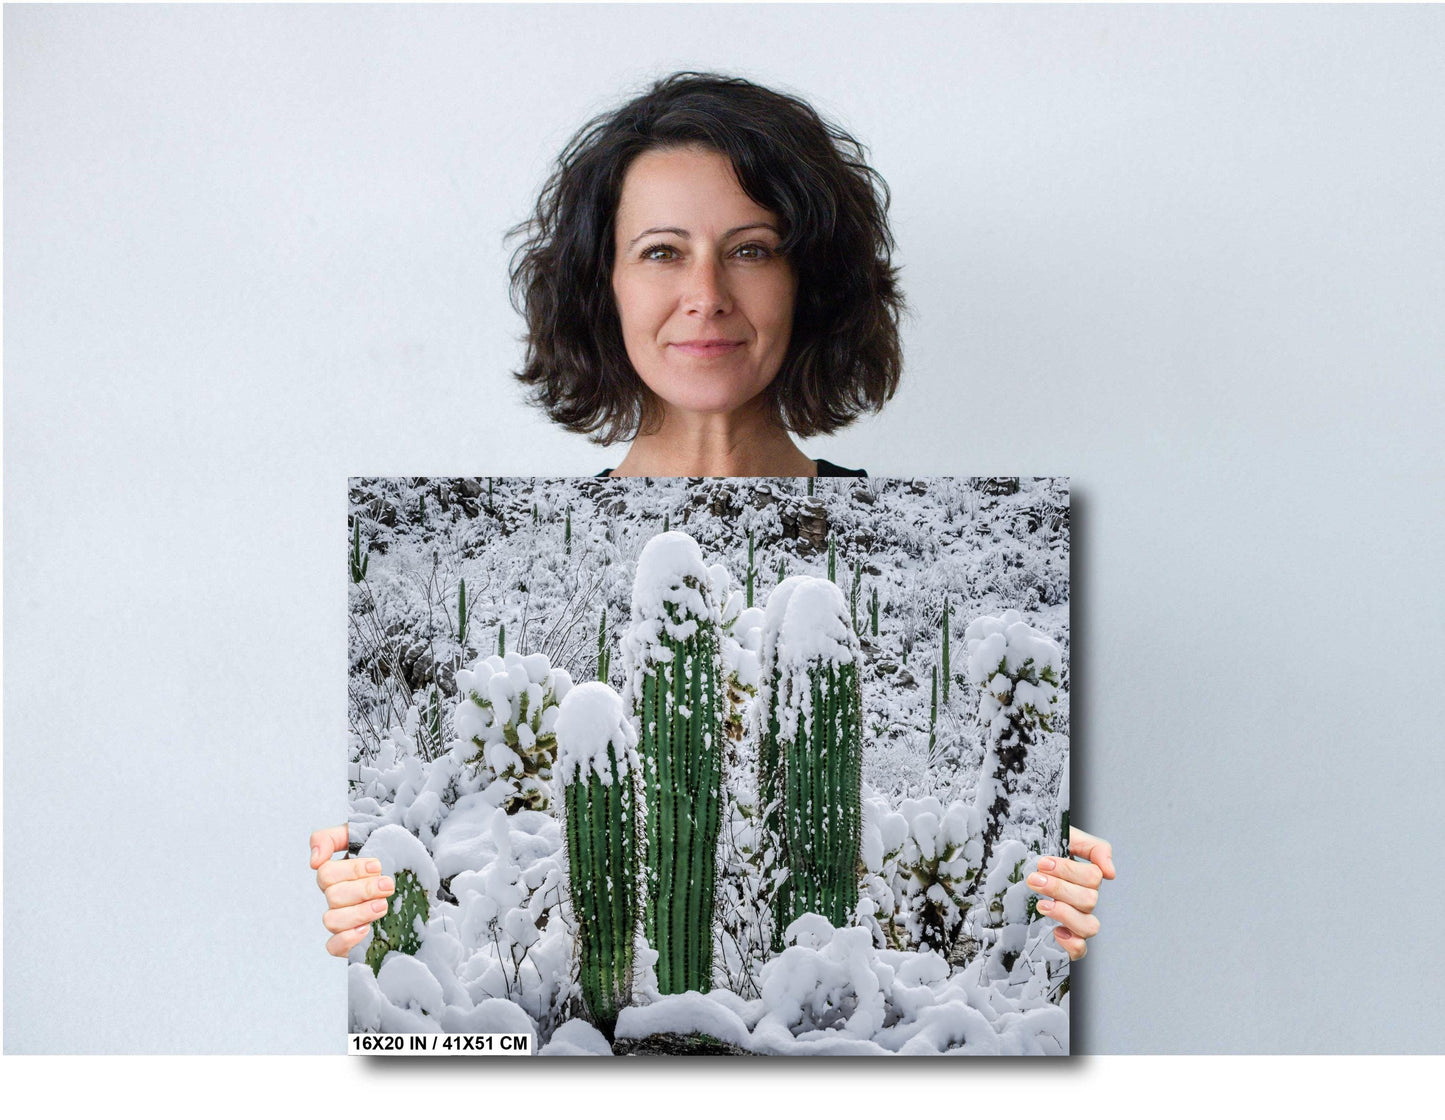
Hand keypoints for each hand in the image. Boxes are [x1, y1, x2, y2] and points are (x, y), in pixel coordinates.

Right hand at [311, 824, 394, 957]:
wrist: (420, 868)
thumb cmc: (390, 847)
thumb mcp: (364, 832)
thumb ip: (332, 837)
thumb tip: (314, 861)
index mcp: (337, 873)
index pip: (327, 873)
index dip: (351, 871)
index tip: (377, 865)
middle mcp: (337, 897)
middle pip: (333, 897)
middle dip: (363, 890)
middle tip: (388, 885)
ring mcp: (344, 918)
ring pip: (332, 921)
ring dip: (359, 913)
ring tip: (383, 906)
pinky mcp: (352, 939)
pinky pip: (333, 947)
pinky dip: (346, 940)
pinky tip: (366, 930)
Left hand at [1026, 826, 1114, 960]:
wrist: (1013, 861)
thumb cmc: (1041, 849)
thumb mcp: (1067, 837)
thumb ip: (1094, 847)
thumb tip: (1111, 872)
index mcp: (1086, 877)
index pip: (1093, 877)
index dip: (1068, 870)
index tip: (1043, 862)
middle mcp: (1084, 900)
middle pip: (1089, 900)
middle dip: (1059, 888)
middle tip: (1035, 879)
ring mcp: (1076, 919)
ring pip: (1089, 926)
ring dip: (1064, 913)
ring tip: (1041, 904)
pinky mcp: (1064, 937)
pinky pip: (1080, 950)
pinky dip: (1072, 944)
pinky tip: (1056, 931)